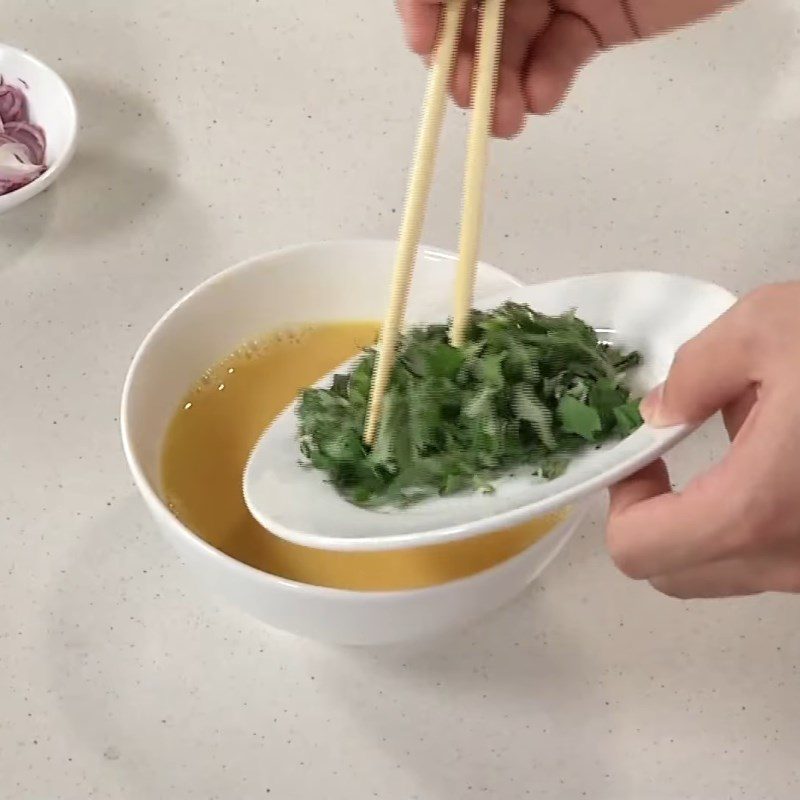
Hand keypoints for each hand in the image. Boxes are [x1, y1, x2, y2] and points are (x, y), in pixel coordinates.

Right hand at [397, 0, 734, 136]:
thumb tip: (447, 1)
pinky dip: (545, 82)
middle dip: (464, 61)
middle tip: (466, 97)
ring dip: (499, 88)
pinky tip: (540, 99)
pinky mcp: (591, 26)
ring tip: (503, 119)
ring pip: (511, 45)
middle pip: (471, 16)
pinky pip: (556, 58)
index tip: (424, 42)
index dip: (422, 8)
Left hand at [607, 283, 799, 598]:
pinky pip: (778, 557)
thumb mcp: (771, 326)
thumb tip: (663, 412)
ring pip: (728, 569)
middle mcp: (794, 562)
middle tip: (675, 452)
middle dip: (657, 516)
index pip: (639, 551)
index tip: (649, 451)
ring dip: (708, 515)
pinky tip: (795, 452)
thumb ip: (696, 371)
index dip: (624, 498)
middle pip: (675, 572)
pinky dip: (759, 517)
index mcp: (758, 510)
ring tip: (752, 437)